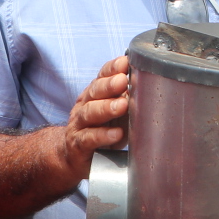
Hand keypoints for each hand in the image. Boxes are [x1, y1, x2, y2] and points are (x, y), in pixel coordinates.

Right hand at [55, 56, 130, 178]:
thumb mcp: (115, 114)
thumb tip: (147, 88)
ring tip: (122, 105)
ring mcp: (79, 125)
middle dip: (109, 85)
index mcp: (94, 94)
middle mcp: (84, 106)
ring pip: (89, 113)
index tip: (125, 62)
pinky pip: (89, 138)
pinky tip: (116, 134)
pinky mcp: (77, 144)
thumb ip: (127, 101)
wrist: (72, 157)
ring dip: (106, 108)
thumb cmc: (100, 131)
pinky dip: (102, 136)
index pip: (101, 76)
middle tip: (123, 81)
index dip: (112, 68)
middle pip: (94, 91)